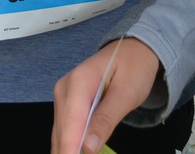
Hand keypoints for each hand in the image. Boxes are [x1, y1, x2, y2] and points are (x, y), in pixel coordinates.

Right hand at [52, 38, 160, 153]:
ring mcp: (64, 95)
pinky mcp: (67, 103)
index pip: (71, 122)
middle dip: (68, 151)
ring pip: (60, 132)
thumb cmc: (134, 68)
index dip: (69, 148)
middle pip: (62, 130)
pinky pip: (66, 128)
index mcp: (80, 82)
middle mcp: (65, 88)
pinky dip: (71, 143)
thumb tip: (88, 147)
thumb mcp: (127, 93)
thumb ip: (107, 119)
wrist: (133, 50)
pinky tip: (77, 153)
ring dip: (68, 149)